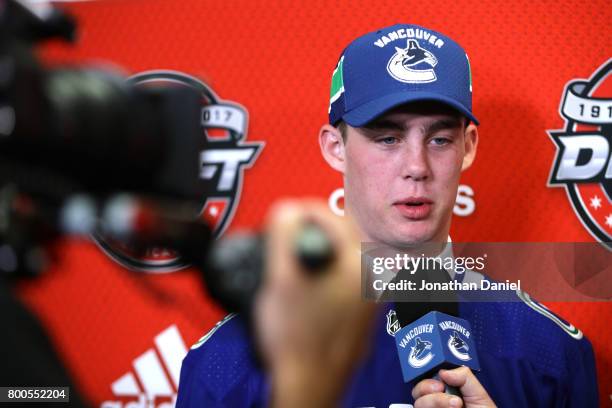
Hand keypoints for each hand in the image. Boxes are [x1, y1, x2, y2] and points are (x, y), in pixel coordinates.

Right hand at [255, 200, 376, 407]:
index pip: (331, 216)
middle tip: (286, 235)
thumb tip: (288, 209)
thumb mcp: (281, 277)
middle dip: (311, 229)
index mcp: (357, 265)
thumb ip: (285, 234)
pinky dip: (324, 273)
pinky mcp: (359, 313)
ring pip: (340, 256)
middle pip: (340, 234)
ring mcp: (366, 298)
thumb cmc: (298, 340)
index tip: (282, 217)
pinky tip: (305, 289)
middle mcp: (369, 279)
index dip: (301, 212)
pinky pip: (341, 278)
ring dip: (318, 251)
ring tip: (292, 262)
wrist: (310, 384)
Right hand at [412, 367, 495, 407]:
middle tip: (441, 388)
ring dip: (435, 401)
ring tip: (456, 405)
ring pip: (419, 402)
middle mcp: (437, 401)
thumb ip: (464, 377)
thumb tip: (443, 371)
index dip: (429, 373)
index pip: (428, 377)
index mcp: (446, 390)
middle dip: (426, 386)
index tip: (441, 376)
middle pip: (418, 389)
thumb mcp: (478, 394)